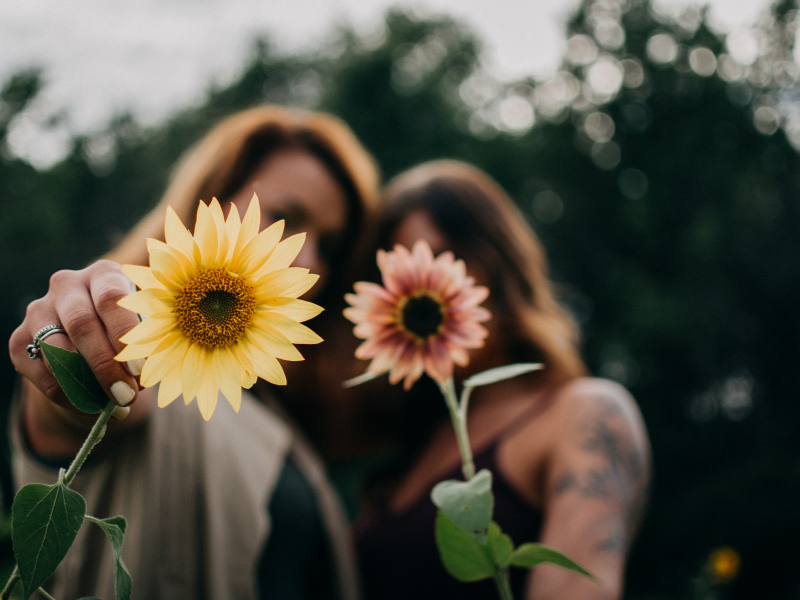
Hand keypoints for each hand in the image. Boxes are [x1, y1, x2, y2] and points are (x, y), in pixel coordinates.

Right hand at [9, 260, 142, 416]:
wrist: (94, 338)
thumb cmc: (131, 329)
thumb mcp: (145, 328)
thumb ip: (145, 343)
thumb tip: (142, 377)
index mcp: (104, 274)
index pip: (111, 298)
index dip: (125, 334)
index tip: (139, 369)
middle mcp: (67, 285)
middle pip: (81, 324)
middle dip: (105, 365)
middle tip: (127, 395)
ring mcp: (38, 310)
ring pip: (56, 349)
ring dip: (86, 384)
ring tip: (114, 406)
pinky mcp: (19, 339)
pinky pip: (41, 372)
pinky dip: (68, 396)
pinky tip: (93, 409)